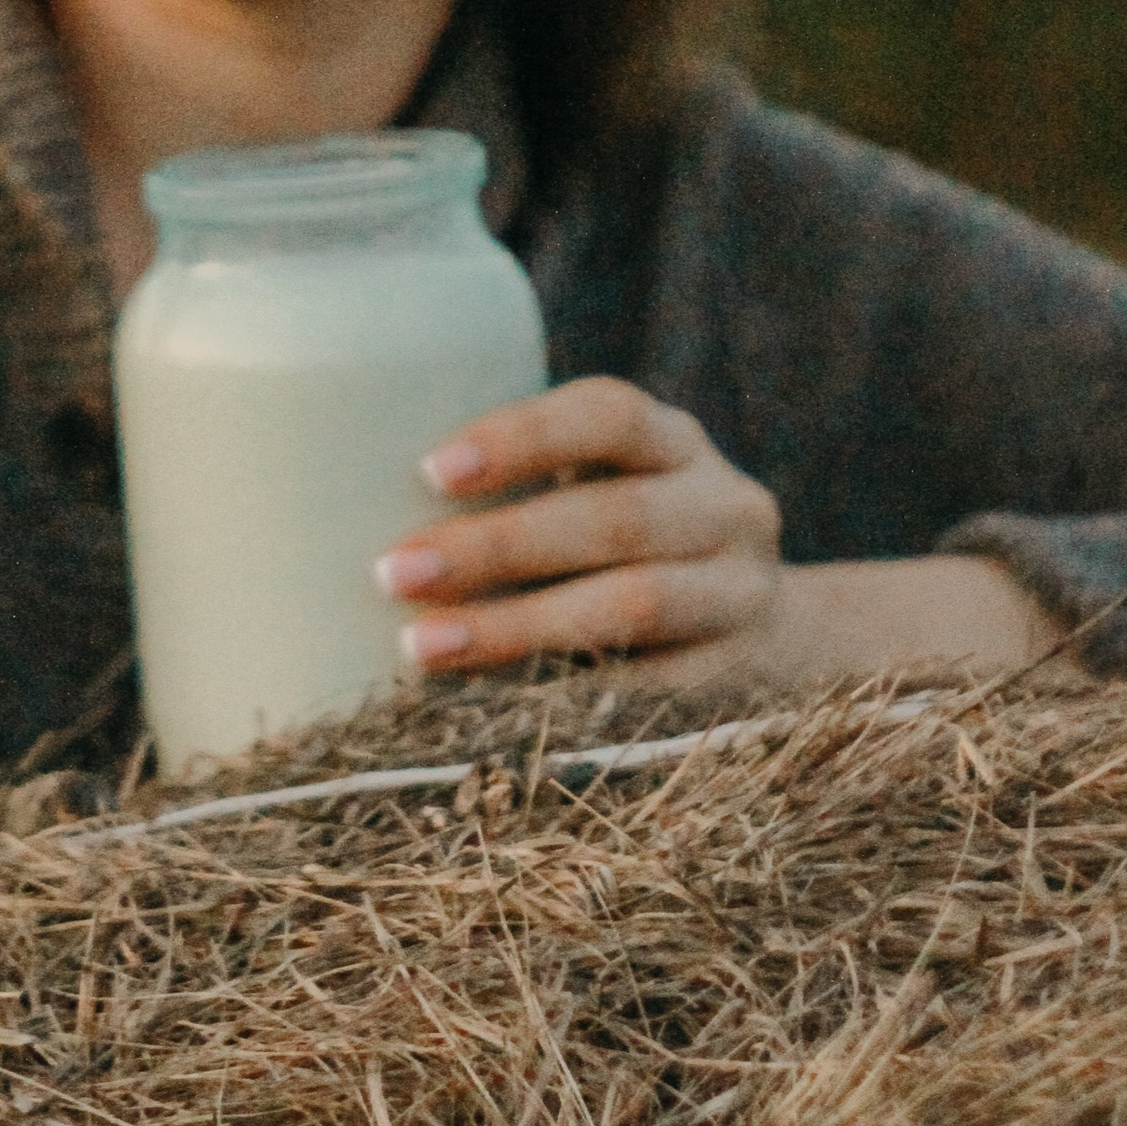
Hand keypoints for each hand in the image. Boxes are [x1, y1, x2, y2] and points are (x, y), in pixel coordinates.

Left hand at [376, 378, 784, 681]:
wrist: (780, 640)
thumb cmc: (631, 554)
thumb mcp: (603, 495)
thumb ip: (518, 493)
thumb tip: (346, 510)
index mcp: (676, 445)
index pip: (610, 415)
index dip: (523, 438)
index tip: (429, 472)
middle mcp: (725, 508)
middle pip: (617, 518)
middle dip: (497, 547)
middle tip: (393, 573)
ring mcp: (744, 596)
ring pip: (637, 605)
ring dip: (520, 628)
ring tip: (423, 648)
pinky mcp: (745, 680)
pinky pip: (654, 692)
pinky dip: (568, 697)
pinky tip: (492, 710)